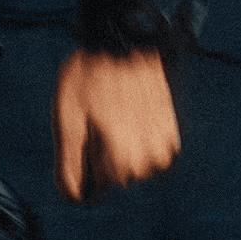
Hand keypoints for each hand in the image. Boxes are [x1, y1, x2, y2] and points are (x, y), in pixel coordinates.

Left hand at [51, 48, 179, 202]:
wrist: (124, 40)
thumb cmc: (89, 78)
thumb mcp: (66, 119)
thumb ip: (69, 164)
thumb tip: (72, 199)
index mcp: (123, 159)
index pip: (99, 189)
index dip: (85, 160)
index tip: (85, 132)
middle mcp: (152, 159)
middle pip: (119, 178)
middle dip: (103, 155)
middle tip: (98, 118)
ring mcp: (166, 146)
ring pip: (137, 167)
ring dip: (122, 148)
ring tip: (115, 114)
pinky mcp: (174, 132)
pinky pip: (151, 152)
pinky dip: (138, 139)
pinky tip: (130, 113)